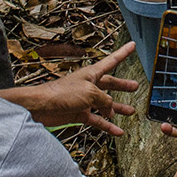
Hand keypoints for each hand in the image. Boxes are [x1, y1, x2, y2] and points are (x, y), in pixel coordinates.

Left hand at [5, 44, 138, 136]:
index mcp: (92, 74)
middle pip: (110, 84)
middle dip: (122, 85)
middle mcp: (89, 85)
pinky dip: (107, 126)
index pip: (112, 60)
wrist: (41, 107)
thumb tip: (110, 109)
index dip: (123, 53)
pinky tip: (117, 131)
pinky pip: (97, 120)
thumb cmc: (61, 93)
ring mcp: (84, 100)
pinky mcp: (78, 113)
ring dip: (117, 108)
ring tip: (130, 111)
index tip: (132, 45)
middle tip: (134, 86)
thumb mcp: (90, 93)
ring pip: (105, 104)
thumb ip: (104, 100)